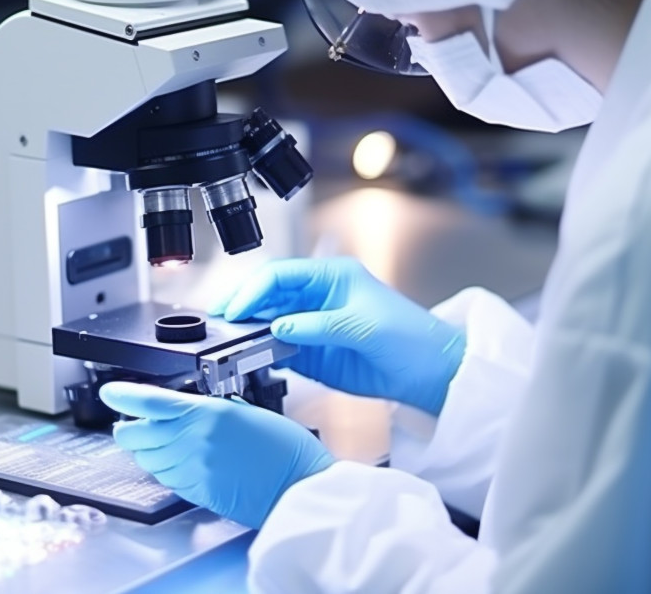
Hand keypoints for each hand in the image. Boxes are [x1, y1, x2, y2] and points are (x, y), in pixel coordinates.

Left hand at [101, 382, 333, 528]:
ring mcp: (193, 469)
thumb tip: (188, 410)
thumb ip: (212, 409)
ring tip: (156, 445)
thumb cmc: (285, 449)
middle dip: (129, 429)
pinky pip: (167, 479)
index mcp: (209, 413)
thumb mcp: (248, 412)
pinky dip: (165, 470)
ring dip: (147, 451)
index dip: (124, 396)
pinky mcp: (196, 492)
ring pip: (148, 459)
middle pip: (138, 434)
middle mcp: (194, 441)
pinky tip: (177, 464)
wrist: (298, 486)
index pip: (151, 402)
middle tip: (128, 424)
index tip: (111, 392)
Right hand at [210, 258, 465, 415]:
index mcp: (332, 276)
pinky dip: (263, 352)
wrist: (432, 374)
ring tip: (228, 341)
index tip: (236, 309)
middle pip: (269, 296)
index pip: (281, 275)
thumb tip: (279, 329)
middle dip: (243, 306)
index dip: (254, 290)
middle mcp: (318, 298)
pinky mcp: (315, 354)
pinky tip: (251, 356)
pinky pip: (280, 349)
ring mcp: (314, 326)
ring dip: (249, 330)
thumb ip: (318, 327)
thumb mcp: (363, 326)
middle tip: (218, 322)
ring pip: (270, 322)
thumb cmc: (411, 337)